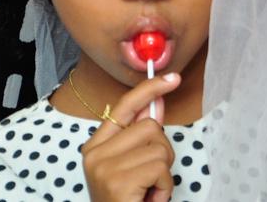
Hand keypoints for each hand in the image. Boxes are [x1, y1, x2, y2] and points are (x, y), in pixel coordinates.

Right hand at [83, 72, 179, 201]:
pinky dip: (164, 187)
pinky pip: (160, 167)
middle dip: (162, 152)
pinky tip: (149, 200)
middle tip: (151, 179)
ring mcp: (104, 167)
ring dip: (164, 174)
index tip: (172, 78)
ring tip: (148, 192)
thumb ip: (141, 136)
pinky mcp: (118, 181)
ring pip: (159, 147)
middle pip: (150, 127)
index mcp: (95, 148)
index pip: (124, 107)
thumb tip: (157, 103)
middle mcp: (94, 155)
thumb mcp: (133, 167)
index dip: (149, 90)